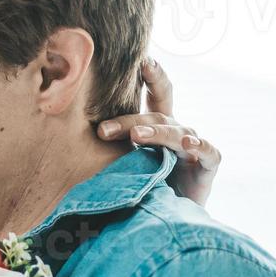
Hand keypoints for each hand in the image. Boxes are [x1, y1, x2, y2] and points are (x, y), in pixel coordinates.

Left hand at [95, 58, 222, 205]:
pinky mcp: (207, 166)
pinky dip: (199, 146)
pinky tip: (187, 143)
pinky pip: (207, 151)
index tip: (141, 59)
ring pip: (176, 132)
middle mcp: (177, 130)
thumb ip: (111, 146)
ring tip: (136, 136)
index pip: (157, 94)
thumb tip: (68, 135)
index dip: (152, 75)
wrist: (170, 217)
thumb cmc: (144, 185)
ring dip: (155, 133)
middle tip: (103, 130)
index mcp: (159, 125)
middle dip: (129, 122)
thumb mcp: (126, 162)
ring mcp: (193, 146)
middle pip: (156, 116)